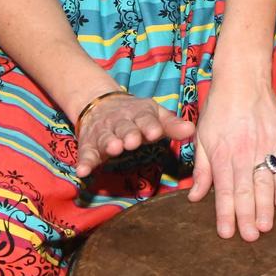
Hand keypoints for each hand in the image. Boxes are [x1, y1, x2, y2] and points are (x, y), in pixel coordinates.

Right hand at [74, 90, 195, 177]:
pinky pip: (86, 154)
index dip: (150, 126)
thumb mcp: (154, 115)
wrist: (100, 103)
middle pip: (124, 128)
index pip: (145, 119)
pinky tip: (83, 171)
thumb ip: (172, 125)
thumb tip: (192, 130)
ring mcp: (103, 134)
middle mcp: (120, 123)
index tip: (155, 132)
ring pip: (106, 138)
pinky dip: (84, 162)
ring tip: (113, 149)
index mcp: (138, 114)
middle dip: (128, 134)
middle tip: (132, 141)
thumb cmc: (136, 115)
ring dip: (109, 144)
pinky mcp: (89, 145)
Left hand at [187, 71, 275, 240]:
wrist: (243, 79)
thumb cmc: (219, 107)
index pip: (224, 190)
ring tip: (265, 227)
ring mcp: (263, 147)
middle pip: (245, 191)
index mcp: (221, 154)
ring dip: (265, 208)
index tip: (227, 233)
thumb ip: (201, 168)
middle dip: (247, 217)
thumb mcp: (202, 136)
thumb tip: (195, 196)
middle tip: (249, 238)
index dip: (225, 214)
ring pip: (264, 184)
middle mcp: (242, 153)